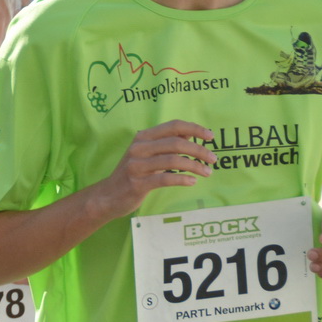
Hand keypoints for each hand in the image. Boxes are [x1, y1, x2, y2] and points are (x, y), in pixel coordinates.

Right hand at [91, 120, 214, 216]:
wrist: (107, 196)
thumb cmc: (132, 174)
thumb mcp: (146, 154)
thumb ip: (165, 143)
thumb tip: (190, 134)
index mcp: (143, 137)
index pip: (173, 126)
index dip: (194, 128)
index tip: (211, 136)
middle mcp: (139, 148)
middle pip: (176, 143)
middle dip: (199, 150)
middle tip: (213, 159)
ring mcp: (137, 166)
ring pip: (174, 161)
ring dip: (195, 166)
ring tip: (207, 172)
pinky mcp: (137, 183)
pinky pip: (166, 179)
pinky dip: (182, 179)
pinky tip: (192, 182)